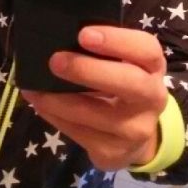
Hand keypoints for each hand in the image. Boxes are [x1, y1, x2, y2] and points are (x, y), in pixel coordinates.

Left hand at [21, 26, 167, 171]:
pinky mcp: (114, 152)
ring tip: (35, 88)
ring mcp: (136, 129)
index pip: (146, 49)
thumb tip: (58, 38)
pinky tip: (40, 103)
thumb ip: (101, 51)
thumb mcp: (122, 64)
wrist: (135, 138)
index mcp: (152, 67)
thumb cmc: (120, 85)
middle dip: (89, 71)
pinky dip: (55, 116)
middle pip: (130, 82)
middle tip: (56, 61)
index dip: (117, 40)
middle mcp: (152, 98)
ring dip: (60, 100)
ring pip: (96, 114)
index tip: (84, 34)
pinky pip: (79, 133)